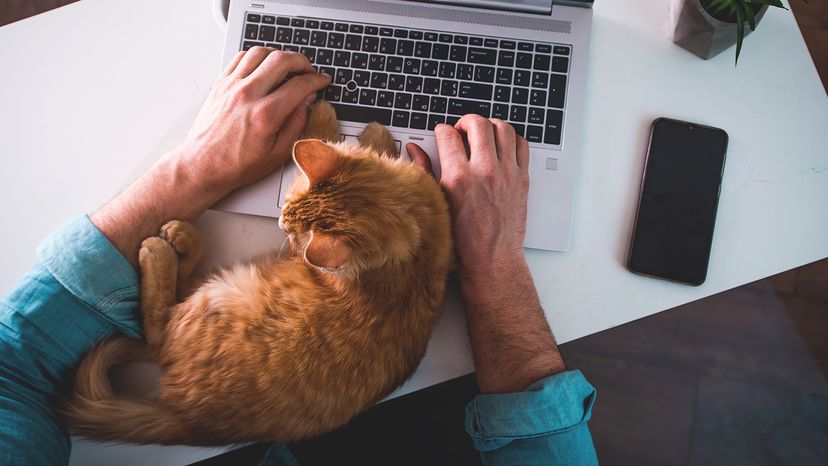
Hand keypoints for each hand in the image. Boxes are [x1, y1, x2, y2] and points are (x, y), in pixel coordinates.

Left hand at [91, 47, 329, 267]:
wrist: (203, 166)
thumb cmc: (237, 165)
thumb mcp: (277, 154)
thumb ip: (296, 124)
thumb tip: (307, 103)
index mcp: (266, 115)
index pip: (299, 85)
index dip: (316, 80)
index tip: (322, 80)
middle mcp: (248, 95)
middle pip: (282, 60)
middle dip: (302, 61)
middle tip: (308, 70)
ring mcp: (232, 87)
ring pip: (261, 52)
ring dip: (279, 55)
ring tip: (287, 65)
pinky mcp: (221, 84)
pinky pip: (241, 57)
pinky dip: (257, 56)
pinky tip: (264, 66)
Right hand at [409, 116, 563, 393]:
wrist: (492, 261)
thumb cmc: (462, 242)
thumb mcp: (435, 205)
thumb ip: (424, 172)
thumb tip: (414, 150)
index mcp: (458, 178)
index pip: (448, 135)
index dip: (441, 132)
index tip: (442, 136)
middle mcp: (485, 171)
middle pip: (477, 124)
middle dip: (466, 122)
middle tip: (461, 130)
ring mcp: (507, 174)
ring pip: (503, 128)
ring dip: (490, 126)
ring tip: (482, 134)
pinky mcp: (522, 179)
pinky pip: (521, 145)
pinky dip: (511, 139)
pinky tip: (501, 147)